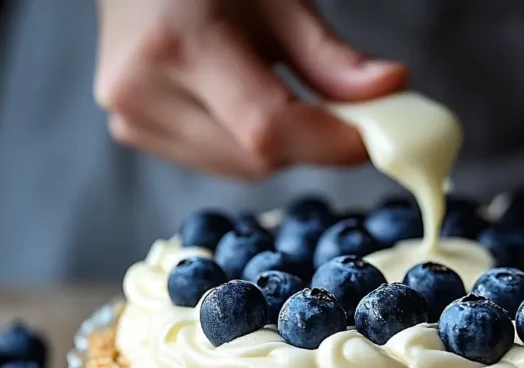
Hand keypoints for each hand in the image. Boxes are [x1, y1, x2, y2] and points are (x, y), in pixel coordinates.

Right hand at [94, 0, 406, 178]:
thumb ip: (330, 56)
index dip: (333, 143)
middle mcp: (143, 89)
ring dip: (284, 146)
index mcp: (178, 43)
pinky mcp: (132, 131)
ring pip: (242, 169)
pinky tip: (246, 100)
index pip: (268, 127)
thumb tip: (391, 92)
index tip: (382, 139)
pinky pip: (217, 162)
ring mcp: (131, 116)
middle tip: (350, 113)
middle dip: (315, 141)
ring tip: (286, 91)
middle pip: (259, 156)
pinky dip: (250, 145)